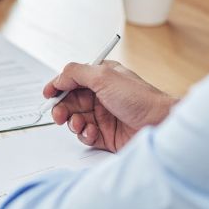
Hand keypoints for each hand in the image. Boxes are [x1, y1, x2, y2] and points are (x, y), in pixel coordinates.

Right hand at [44, 61, 176, 151]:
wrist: (160, 124)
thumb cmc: (139, 98)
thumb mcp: (104, 76)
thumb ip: (76, 73)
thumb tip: (58, 78)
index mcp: (101, 78)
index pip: (72, 80)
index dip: (58, 86)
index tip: (48, 94)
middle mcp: (101, 96)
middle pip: (70, 101)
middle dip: (62, 108)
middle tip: (59, 115)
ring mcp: (103, 116)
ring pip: (75, 119)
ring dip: (73, 122)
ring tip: (80, 124)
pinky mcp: (106, 135)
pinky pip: (85, 135)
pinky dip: (85, 134)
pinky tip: (93, 132)